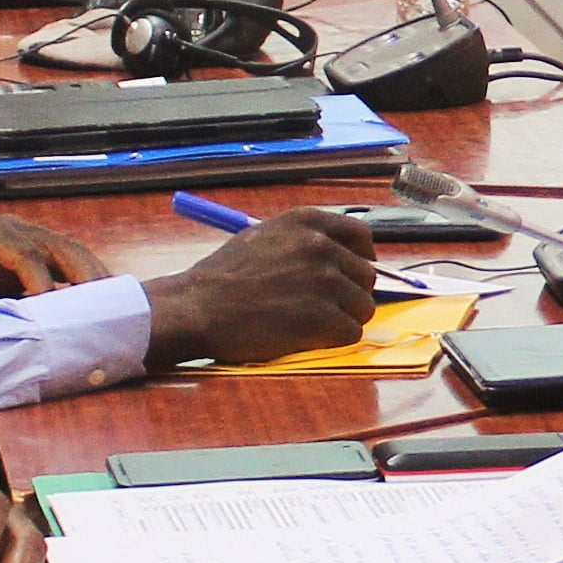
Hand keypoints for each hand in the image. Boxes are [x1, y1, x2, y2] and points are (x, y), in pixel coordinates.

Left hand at [0, 209, 108, 298]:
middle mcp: (7, 227)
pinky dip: (85, 278)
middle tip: (102, 308)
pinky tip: (100, 302)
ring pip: (68, 250)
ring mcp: (21, 236)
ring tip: (113, 306)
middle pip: (57, 246)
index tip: (50, 314)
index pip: (26, 253)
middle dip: (83, 275)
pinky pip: (65, 261)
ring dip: (91, 276)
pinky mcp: (29, 251)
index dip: (42, 281)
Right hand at [142, 210, 378, 367]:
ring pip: (364, 307)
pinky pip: (351, 332)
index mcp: (307, 222)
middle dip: (349, 295)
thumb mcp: (264, 237)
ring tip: (311, 325)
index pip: (361, 235)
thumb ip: (303, 241)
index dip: (361, 258)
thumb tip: (340, 257)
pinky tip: (308, 338)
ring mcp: (324, 281)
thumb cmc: (223, 277)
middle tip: (323, 309)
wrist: (196, 308)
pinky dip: (334, 340)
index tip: (352, 275)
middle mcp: (321, 246)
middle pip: (366, 276)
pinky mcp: (322, 317)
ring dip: (343, 319)